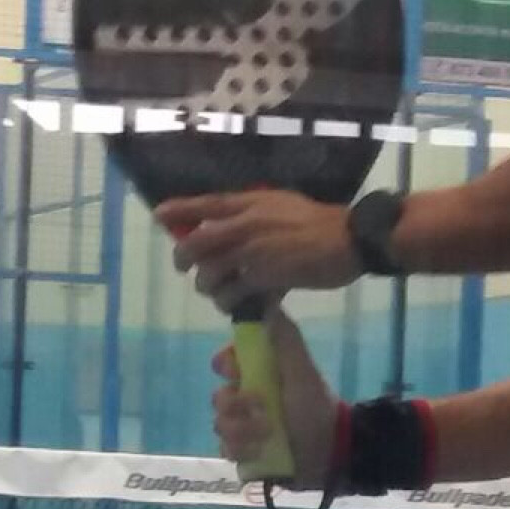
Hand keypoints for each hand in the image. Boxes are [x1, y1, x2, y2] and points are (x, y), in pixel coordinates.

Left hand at [156, 189, 356, 309]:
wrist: (350, 238)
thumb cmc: (322, 223)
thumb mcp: (283, 205)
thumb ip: (256, 214)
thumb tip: (234, 226)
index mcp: (250, 203)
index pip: (206, 204)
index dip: (179, 210)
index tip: (159, 215)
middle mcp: (245, 224)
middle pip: (196, 243)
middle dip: (184, 259)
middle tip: (186, 269)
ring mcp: (252, 251)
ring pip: (210, 272)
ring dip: (208, 286)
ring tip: (218, 293)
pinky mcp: (264, 276)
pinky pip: (232, 293)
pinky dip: (229, 302)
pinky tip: (237, 305)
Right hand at [213, 311, 339, 486]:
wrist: (331, 449)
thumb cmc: (315, 404)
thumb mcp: (301, 368)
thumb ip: (285, 338)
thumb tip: (266, 301)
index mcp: (257, 375)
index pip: (223, 364)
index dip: (224, 366)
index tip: (236, 371)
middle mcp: (246, 400)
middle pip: (218, 398)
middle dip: (234, 405)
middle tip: (259, 409)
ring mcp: (243, 428)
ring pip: (220, 426)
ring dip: (241, 430)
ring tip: (267, 434)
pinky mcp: (245, 454)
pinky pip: (226, 451)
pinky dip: (242, 450)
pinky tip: (261, 450)